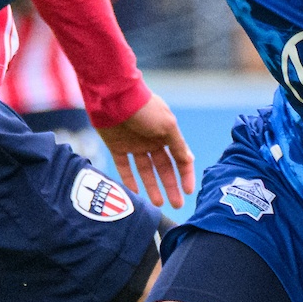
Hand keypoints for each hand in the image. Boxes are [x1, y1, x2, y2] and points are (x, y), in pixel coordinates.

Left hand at [93, 93, 194, 209]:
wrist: (113, 97)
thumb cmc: (145, 109)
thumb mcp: (167, 126)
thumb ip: (178, 145)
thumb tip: (189, 160)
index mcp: (167, 134)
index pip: (180, 158)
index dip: (185, 175)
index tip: (188, 192)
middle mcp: (152, 140)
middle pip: (164, 168)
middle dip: (171, 186)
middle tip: (177, 205)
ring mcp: (134, 144)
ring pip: (146, 170)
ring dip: (152, 186)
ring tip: (158, 204)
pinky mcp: (116, 147)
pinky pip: (125, 167)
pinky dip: (130, 180)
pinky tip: (137, 193)